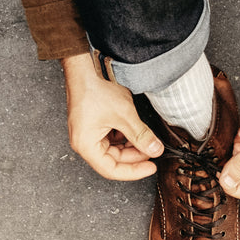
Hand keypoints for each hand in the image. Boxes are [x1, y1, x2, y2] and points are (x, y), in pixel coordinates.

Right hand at [61, 52, 162, 180]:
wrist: (85, 67)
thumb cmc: (95, 88)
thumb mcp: (124, 115)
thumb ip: (141, 135)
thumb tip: (154, 150)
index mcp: (86, 145)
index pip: (111, 170)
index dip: (134, 172)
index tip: (151, 167)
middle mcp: (84, 142)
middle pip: (113, 160)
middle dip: (134, 156)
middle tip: (153, 151)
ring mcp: (88, 133)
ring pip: (113, 149)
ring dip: (130, 145)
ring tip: (146, 139)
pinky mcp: (93, 124)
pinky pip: (110, 137)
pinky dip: (124, 136)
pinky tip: (135, 129)